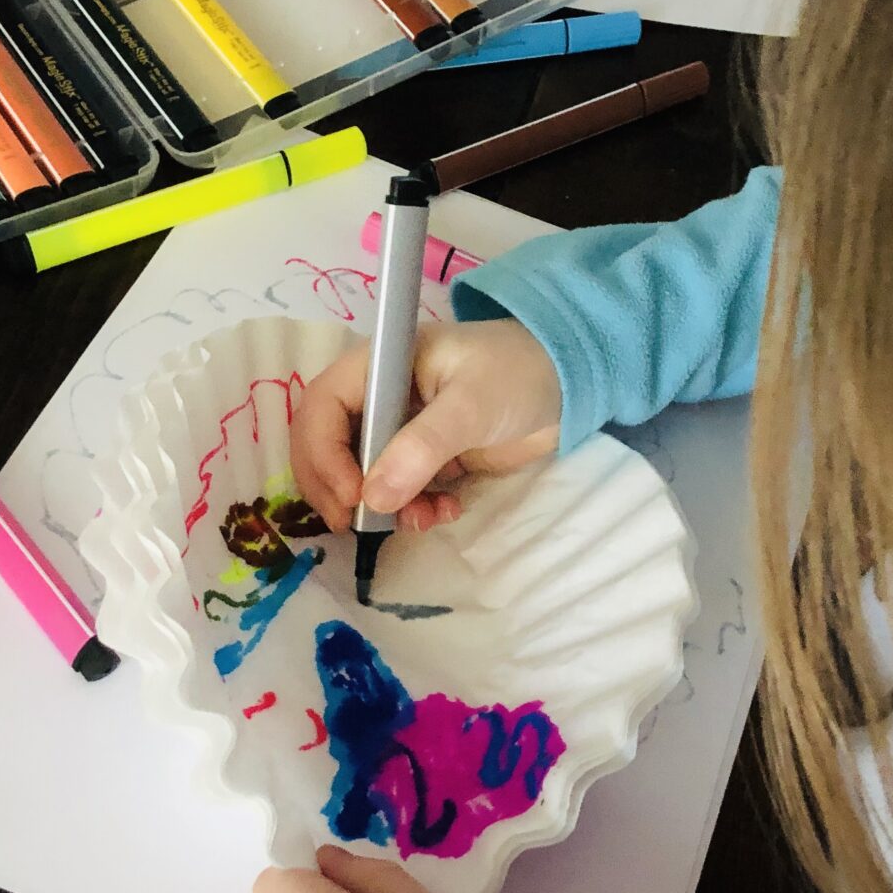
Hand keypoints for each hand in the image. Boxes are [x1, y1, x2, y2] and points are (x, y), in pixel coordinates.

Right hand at [291, 319, 561, 533]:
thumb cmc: (518, 374)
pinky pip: (396, 490)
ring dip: (378, 505)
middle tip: (352, 525)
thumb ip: (421, 448)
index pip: (321, 407)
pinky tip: (444, 511)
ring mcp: (398, 428)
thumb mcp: (470, 405)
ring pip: (358, 473)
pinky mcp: (422, 457)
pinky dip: (411, 508)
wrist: (571, 385)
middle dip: (335, 487)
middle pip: (325, 443)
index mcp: (378, 366)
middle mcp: (377, 396)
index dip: (323, 453)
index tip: (352, 496)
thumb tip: (372, 498)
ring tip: (419, 520)